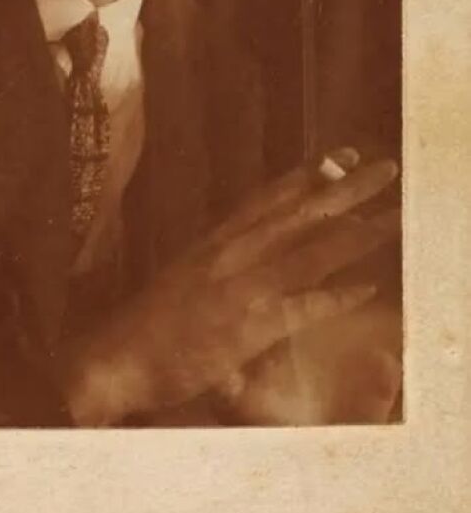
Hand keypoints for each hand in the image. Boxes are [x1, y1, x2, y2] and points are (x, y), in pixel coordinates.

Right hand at [64, 151, 399, 424]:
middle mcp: (232, 254)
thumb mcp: (184, 279)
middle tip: (385, 168)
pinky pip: (304, 306)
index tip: (341, 155)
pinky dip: (337, 295)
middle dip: (347, 189)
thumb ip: (216, 265)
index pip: (269, 198)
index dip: (308, 176)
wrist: (116, 357)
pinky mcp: (249, 325)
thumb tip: (239, 259)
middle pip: (301, 213)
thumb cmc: (147, 326)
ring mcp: (242, 287)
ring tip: (395, 217)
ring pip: (313, 251)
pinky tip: (368, 286)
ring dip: (359, 232)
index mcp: (215, 241)